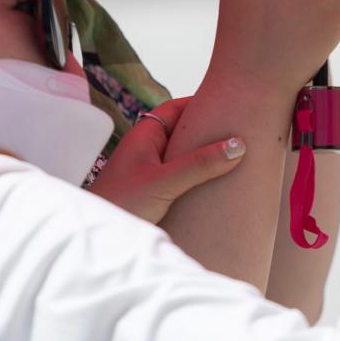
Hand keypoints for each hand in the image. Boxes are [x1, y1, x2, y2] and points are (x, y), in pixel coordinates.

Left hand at [88, 98, 248, 224]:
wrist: (98, 239)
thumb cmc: (121, 203)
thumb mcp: (164, 182)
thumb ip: (200, 164)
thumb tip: (238, 145)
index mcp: (145, 134)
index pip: (177, 107)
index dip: (202, 101)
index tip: (231, 101)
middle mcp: (147, 148)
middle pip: (182, 129)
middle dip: (208, 129)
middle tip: (241, 128)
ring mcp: (149, 169)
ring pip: (182, 154)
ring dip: (203, 155)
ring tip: (236, 155)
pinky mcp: (152, 190)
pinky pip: (180, 175)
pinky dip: (197, 175)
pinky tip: (214, 183)